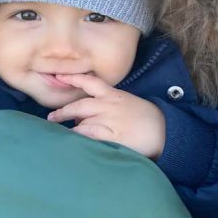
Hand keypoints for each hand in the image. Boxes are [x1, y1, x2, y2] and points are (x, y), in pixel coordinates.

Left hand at [46, 73, 165, 159]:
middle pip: (80, 105)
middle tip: (52, 118)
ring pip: (82, 122)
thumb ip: (106, 103)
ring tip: (64, 134)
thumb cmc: (145, 117)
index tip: (58, 76)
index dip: (73, 79)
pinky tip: (74, 141)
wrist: (165, 131)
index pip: (90, 82)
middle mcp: (110, 106)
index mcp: (113, 95)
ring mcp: (111, 121)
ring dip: (72, 128)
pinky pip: (91, 135)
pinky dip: (80, 137)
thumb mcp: (126, 102)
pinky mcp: (114, 137)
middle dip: (63, 112)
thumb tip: (83, 112)